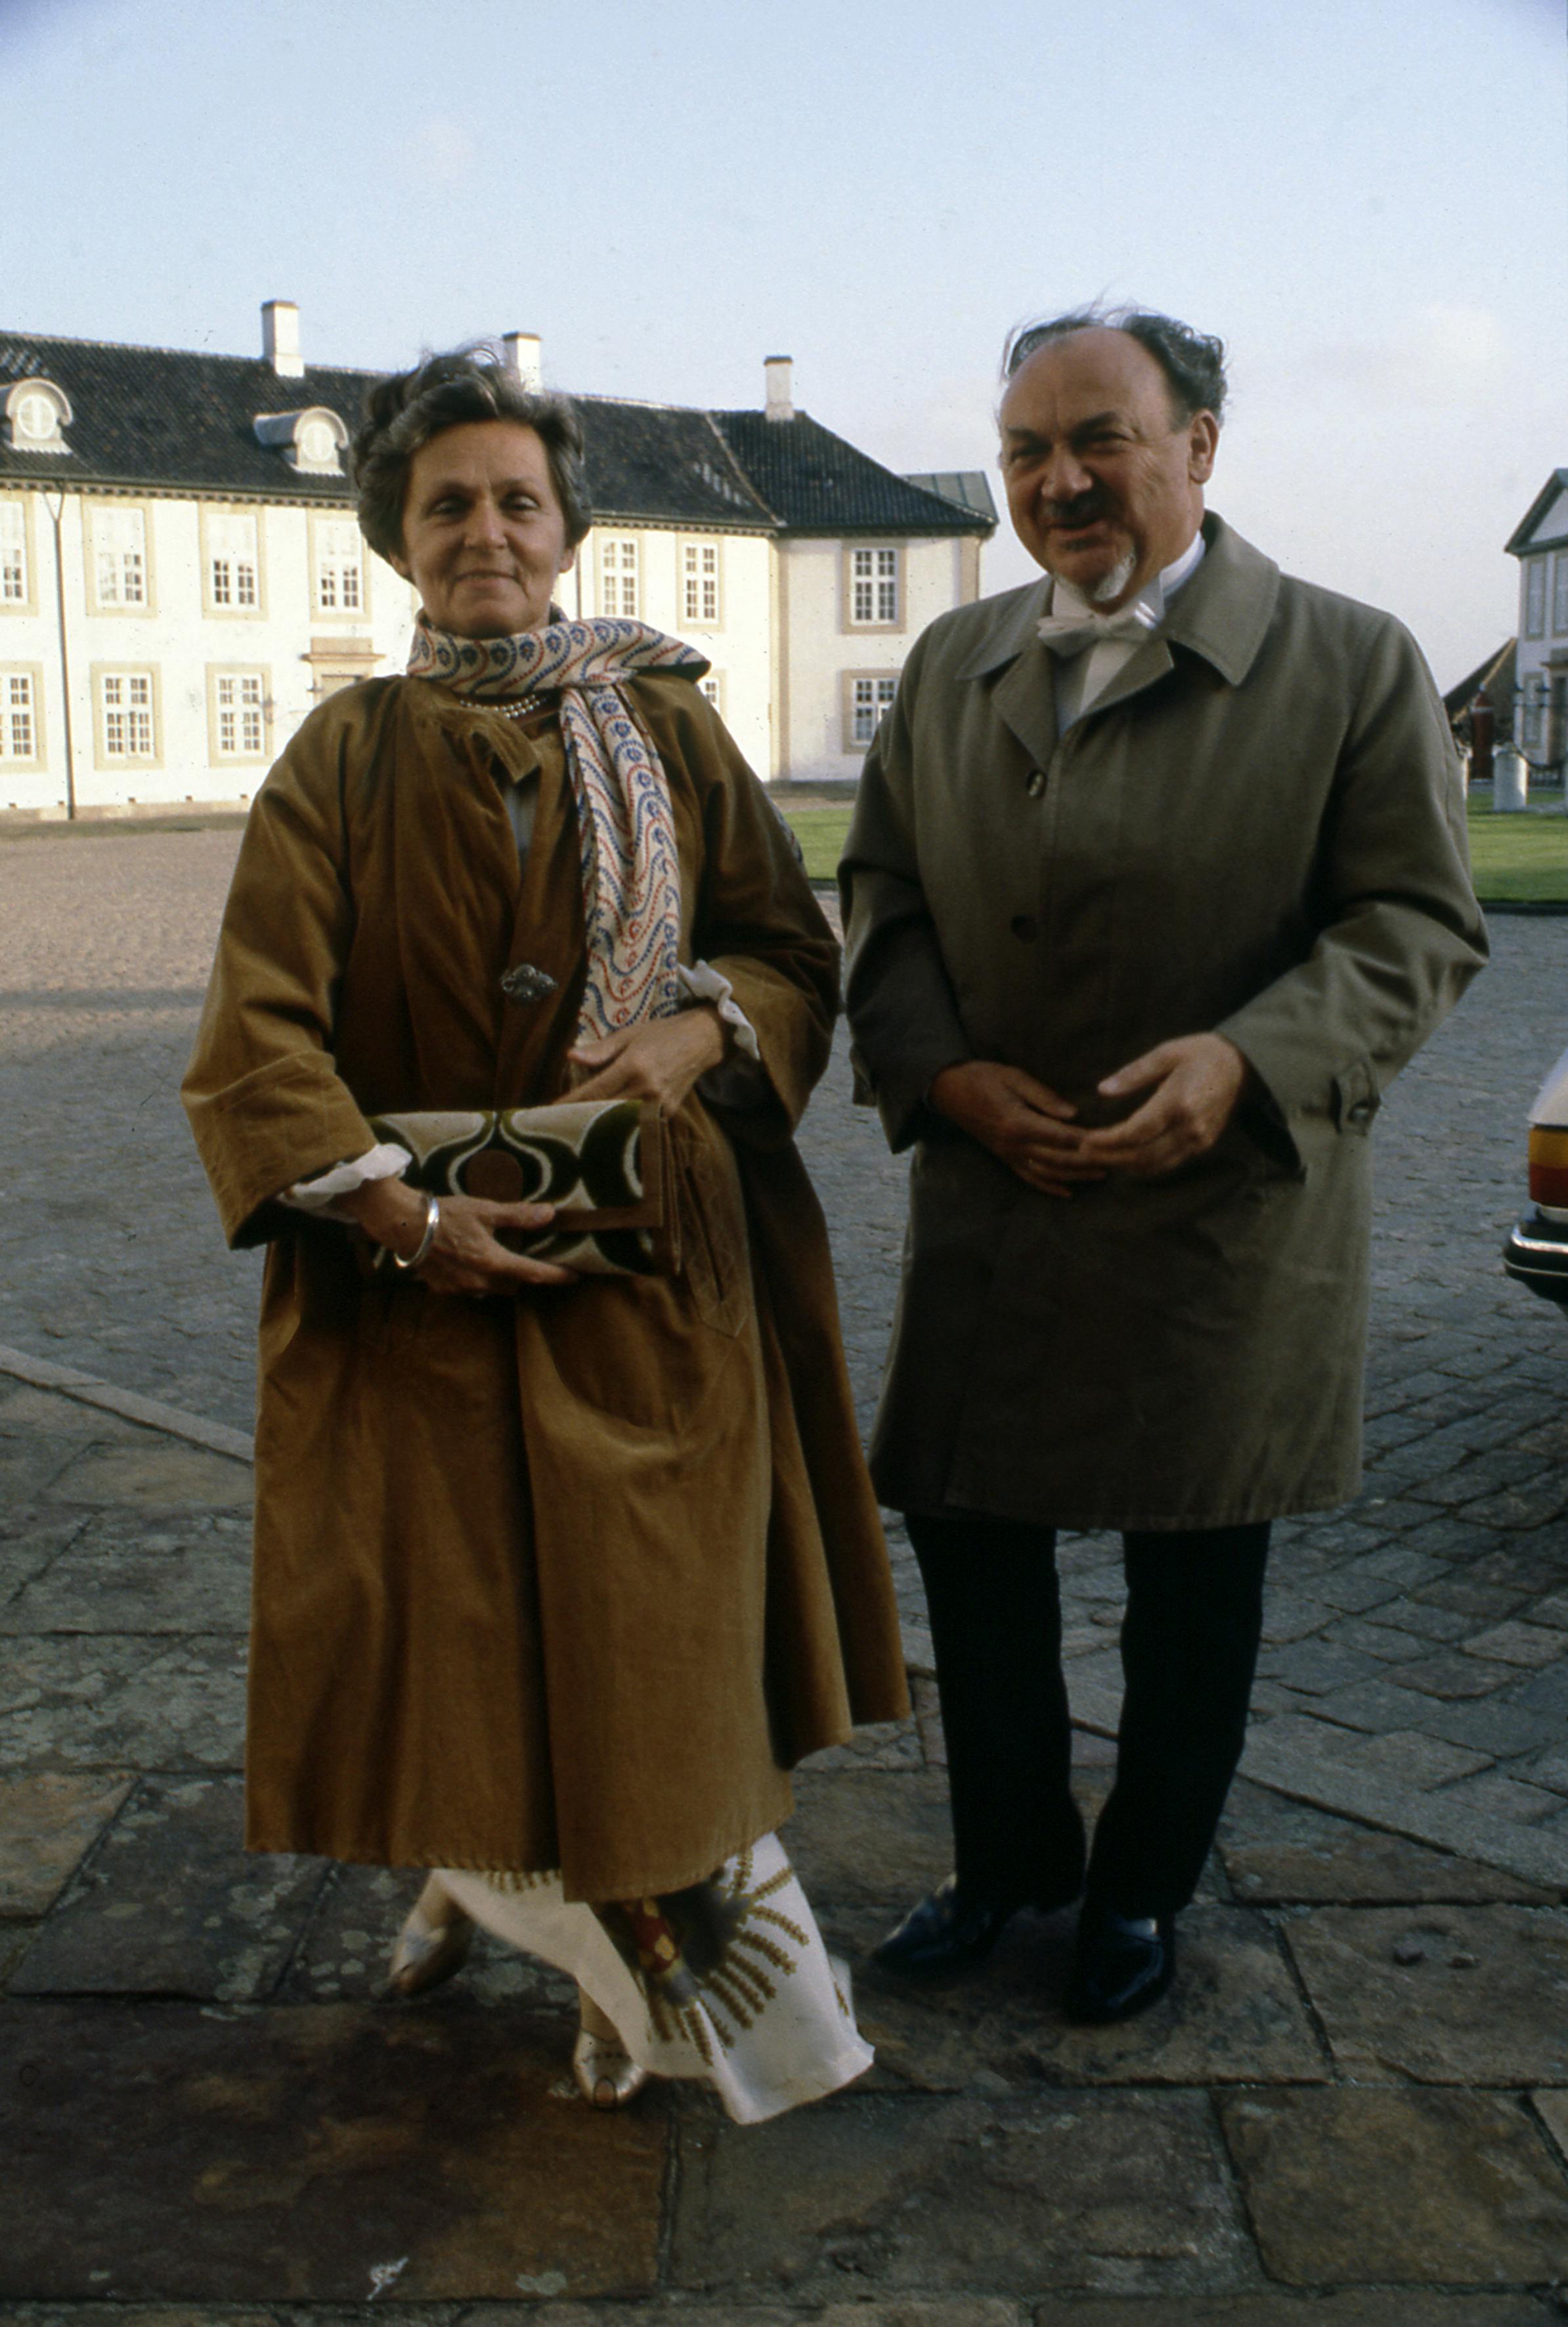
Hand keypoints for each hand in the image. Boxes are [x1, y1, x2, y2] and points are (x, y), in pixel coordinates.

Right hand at [342, 1177, 577, 1295]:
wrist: (403, 1225)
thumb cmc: (445, 1215)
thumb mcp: (485, 1210)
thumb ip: (519, 1216)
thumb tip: (550, 1214)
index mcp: (494, 1263)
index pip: (535, 1274)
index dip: (557, 1276)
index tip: (575, 1276)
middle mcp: (480, 1282)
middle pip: (514, 1285)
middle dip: (523, 1275)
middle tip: (529, 1259)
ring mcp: (460, 1289)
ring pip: (491, 1289)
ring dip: (499, 1277)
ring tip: (496, 1257)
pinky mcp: (443, 1289)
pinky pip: (469, 1288)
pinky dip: (475, 1277)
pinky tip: (468, 1261)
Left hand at [566, 1006, 726, 1114]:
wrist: (701, 1041)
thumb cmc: (661, 1034)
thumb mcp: (629, 1034)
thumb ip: (600, 1050)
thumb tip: (571, 1056)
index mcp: (634, 1065)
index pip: (595, 1090)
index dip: (571, 1102)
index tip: (551, 1111)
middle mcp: (647, 1088)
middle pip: (605, 1110)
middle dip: (581, 1117)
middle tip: (559, 1123)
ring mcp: (660, 1104)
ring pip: (621, 1122)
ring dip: (599, 1125)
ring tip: (578, 1128)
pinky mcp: (669, 1113)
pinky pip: (638, 1123)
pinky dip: (621, 1125)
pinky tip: (606, 1127)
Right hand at [929, 1059, 1103, 1197]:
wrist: (949, 1090)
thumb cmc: (982, 1077)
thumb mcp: (1014, 1076)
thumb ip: (1044, 1096)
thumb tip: (1073, 1114)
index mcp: (1017, 1122)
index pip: (1060, 1136)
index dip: (1086, 1140)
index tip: (1111, 1140)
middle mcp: (1013, 1144)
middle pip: (1057, 1159)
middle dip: (1087, 1161)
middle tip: (1115, 1160)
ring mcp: (1008, 1155)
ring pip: (1047, 1173)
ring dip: (1075, 1176)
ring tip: (1102, 1174)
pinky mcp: (1004, 1158)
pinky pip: (1028, 1178)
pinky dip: (1049, 1188)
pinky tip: (1068, 1192)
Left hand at [1076, 1034, 1249, 1177]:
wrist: (1239, 1065)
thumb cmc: (1199, 1053)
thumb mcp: (1165, 1053)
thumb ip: (1133, 1074)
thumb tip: (1102, 1090)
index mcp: (1179, 1102)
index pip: (1136, 1132)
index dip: (1108, 1141)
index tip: (1086, 1141)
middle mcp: (1190, 1127)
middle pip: (1143, 1156)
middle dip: (1110, 1158)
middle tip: (1085, 1154)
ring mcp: (1199, 1140)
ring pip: (1156, 1165)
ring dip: (1125, 1166)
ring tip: (1099, 1158)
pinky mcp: (1203, 1146)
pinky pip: (1169, 1163)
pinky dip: (1144, 1165)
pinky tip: (1125, 1159)